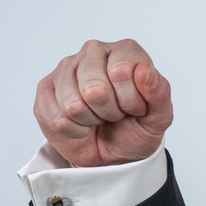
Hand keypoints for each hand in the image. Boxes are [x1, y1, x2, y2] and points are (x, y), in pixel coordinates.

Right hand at [35, 38, 171, 166]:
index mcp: (125, 51)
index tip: (135, 107)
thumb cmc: (136, 130)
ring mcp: (66, 67)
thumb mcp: (158, 119)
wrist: (114, 154)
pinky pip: (58, 117)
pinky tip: (82, 124)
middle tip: (116, 114)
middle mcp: (93, 52)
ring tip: (99, 117)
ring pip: (73, 104)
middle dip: (110, 112)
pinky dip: (74, 130)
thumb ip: (160, 94)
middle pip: (95, 89)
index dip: (131, 100)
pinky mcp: (46, 88)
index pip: (122, 72)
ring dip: (91, 120)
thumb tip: (145, 70)